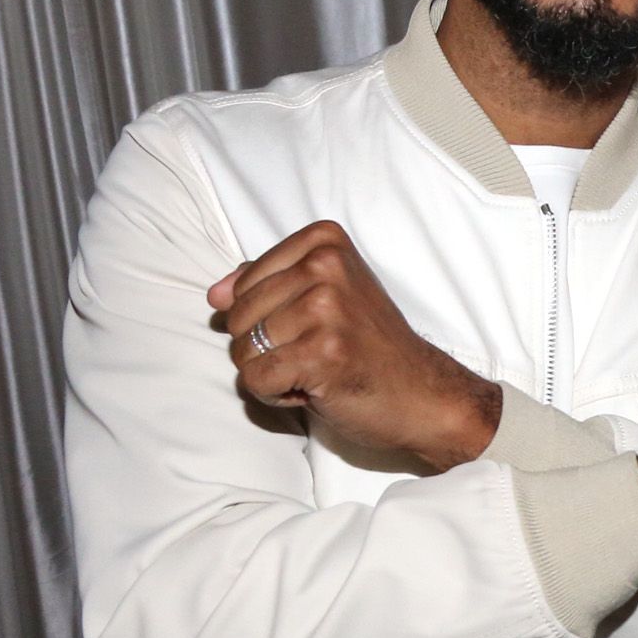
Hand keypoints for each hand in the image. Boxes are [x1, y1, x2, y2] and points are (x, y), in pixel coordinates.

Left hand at [210, 221, 499, 469]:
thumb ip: (267, 284)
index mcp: (324, 241)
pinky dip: (277, 397)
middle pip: (235, 317)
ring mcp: (326, 308)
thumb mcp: (324, 296)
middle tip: (317, 353)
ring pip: (241, 351)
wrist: (423, 393)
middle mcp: (325, 266)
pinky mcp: (323, 352)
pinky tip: (316, 390)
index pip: (242, 283)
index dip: (265, 318)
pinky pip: (256, 381)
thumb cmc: (369, 347)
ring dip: (272, 374)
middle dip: (265, 348)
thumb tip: (214, 295)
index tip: (313, 327)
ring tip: (317, 370)